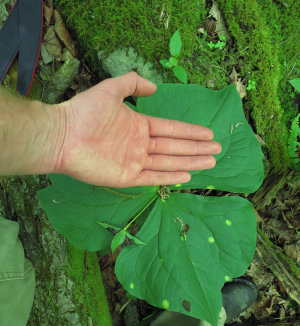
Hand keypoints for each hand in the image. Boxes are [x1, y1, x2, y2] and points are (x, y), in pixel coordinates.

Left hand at [55, 71, 221, 187]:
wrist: (63, 135)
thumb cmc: (85, 112)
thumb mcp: (111, 89)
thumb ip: (132, 83)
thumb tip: (154, 87)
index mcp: (139, 125)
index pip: (171, 129)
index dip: (190, 132)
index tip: (208, 134)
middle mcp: (140, 144)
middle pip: (174, 146)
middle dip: (196, 148)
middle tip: (217, 150)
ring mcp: (134, 161)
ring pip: (168, 162)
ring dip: (190, 162)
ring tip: (210, 162)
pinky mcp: (126, 177)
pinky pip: (152, 177)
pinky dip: (169, 176)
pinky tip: (186, 176)